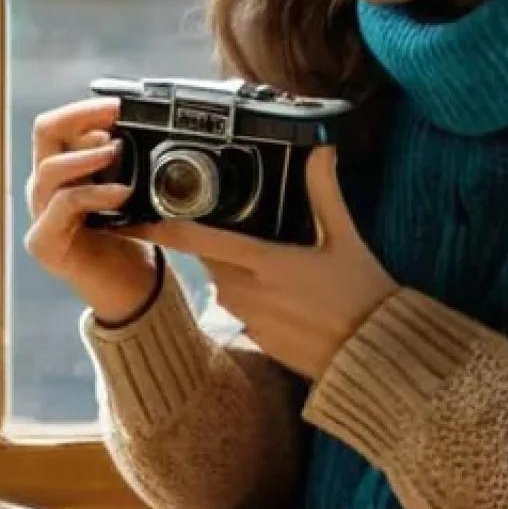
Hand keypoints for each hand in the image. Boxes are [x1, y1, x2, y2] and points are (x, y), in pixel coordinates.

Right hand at [23, 97, 157, 324]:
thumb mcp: (127, 185)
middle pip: (44, 132)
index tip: (119, 104)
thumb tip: (130, 125)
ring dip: (86, 155)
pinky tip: (121, 192)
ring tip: (116, 150)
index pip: (58, 123)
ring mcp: (40, 214)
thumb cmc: (128, 236)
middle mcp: (44, 186)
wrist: (130, 287)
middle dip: (81, 116)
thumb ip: (121, 158)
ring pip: (50, 168)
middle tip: (114, 114)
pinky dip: (94, 193)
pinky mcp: (45, 241)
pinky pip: (64, 205)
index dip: (85, 109)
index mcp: (61, 168)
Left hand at [125, 144, 398, 380]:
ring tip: (265, 248)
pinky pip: (237, 302)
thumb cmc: (362, 296)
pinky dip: (246, 286)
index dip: (158, 227)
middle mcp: (245, 291)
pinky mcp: (256, 336)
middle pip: (206, 253)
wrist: (374, 359)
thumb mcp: (344, 237)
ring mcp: (249, 317)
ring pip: (221, 277)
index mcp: (261, 262)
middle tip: (219, 214)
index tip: (133, 216)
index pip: (193, 239)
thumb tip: (321, 149)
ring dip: (231, 261)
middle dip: (208, 234)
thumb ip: (324, 191)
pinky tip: (278, 283)